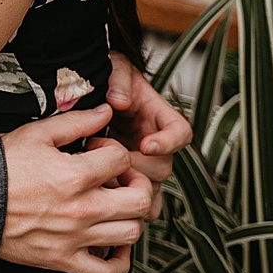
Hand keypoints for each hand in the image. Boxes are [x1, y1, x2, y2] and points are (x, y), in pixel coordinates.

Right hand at [0, 106, 151, 272]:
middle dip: (137, 183)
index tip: (98, 151)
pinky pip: (108, 272)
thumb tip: (106, 112)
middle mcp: (81, 209)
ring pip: (132, 233)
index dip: (114, 150)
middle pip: (140, 200)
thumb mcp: (36, 133)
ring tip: (114, 206)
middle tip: (120, 178)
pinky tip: (112, 242)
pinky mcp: (64, 260)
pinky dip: (119, 260)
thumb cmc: (0, 166)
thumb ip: (77, 121)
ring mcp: (75, 238)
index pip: (123, 160)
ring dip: (130, 217)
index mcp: (75, 175)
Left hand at [106, 52, 192, 218]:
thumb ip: (119, 79)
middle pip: (163, 167)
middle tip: (101, 151)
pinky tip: (102, 194)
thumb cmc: (107, 78)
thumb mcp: (114, 66)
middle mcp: (158, 144)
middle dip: (134, 165)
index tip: (147, 144)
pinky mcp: (132, 180)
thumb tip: (118, 101)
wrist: (92, 94)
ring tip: (97, 171)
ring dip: (125, 185)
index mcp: (159, 117)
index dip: (169, 142)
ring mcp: (146, 165)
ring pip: (152, 189)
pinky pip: (141, 205)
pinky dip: (127, 206)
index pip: (181, 133)